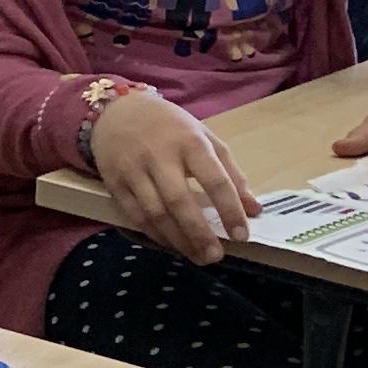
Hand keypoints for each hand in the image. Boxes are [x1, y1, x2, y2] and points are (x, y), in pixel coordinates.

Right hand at [90, 89, 255, 264]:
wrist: (116, 111)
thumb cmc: (169, 126)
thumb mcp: (205, 138)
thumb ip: (231, 173)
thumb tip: (253, 210)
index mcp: (190, 142)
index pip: (215, 181)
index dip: (230, 210)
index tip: (242, 235)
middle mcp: (159, 156)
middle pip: (180, 201)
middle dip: (199, 233)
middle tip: (215, 256)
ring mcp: (133, 170)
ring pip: (155, 213)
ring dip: (177, 239)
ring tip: (196, 256)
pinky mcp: (113, 181)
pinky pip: (134, 214)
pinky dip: (154, 233)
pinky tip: (171, 244)